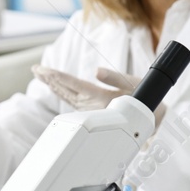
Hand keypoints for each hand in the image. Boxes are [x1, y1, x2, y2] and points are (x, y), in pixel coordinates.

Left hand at [34, 66, 165, 126]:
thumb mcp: (135, 85)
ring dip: (54, 85)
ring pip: (68, 96)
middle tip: (35, 69)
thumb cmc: (146, 100)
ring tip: (41, 74)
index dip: (57, 77)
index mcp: (100, 97)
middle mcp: (93, 105)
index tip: (43, 71)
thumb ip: (115, 77)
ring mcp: (92, 109)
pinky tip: (57, 86)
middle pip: (66, 90)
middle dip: (50, 79)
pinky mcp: (94, 110)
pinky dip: (63, 91)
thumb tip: (97, 71)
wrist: (154, 121)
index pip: (74, 85)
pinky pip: (74, 100)